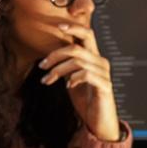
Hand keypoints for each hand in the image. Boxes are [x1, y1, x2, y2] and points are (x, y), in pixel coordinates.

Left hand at [38, 22, 119, 140]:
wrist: (99, 120)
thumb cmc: (86, 99)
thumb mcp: (72, 78)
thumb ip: (66, 66)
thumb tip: (51, 57)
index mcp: (93, 57)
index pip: (87, 34)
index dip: (74, 27)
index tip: (58, 26)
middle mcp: (101, 62)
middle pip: (77, 48)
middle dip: (55, 55)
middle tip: (42, 65)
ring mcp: (104, 73)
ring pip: (78, 61)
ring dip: (58, 70)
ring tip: (47, 80)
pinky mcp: (104, 85)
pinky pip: (86, 74)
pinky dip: (73, 78)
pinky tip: (68, 86)